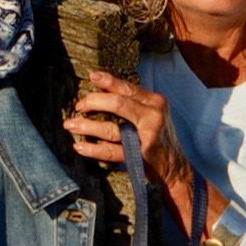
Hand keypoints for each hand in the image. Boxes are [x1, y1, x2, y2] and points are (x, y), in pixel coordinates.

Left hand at [64, 71, 227, 232]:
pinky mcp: (140, 155)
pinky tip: (79, 147)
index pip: (128, 88)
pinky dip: (93, 149)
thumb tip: (103, 89)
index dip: (108, 81)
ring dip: (86, 127)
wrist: (176, 169)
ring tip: (70, 125)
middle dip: (93, 102)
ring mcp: (147, 136)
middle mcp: (153, 116)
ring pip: (111, 128)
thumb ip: (134, 103)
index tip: (92, 76)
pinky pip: (111, 151)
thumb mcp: (152, 115)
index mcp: (156, 102)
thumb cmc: (159, 139)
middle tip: (78, 106)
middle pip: (117, 103)